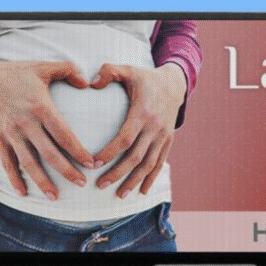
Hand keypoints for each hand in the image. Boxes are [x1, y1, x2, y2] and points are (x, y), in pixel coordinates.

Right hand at [0, 55, 94, 199]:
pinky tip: (23, 193)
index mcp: (41, 107)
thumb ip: (68, 70)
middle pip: (49, 153)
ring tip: (55, 197)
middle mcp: (26, 123)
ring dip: (42, 182)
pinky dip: (14, 179)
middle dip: (67, 171)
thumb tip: (87, 83)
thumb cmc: (16, 74)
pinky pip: (7, 163)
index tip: (91, 164)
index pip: (64, 134)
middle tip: (81, 183)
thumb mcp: (43, 67)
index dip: (78, 151)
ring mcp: (11, 133)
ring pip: (29, 163)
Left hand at [90, 62, 187, 197]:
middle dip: (118, 173)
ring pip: (148, 164)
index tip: (94, 163)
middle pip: (135, 156)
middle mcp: (155, 127)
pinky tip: (141, 192)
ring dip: (133, 181)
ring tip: (119, 195)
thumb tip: (91, 82)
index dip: (110, 152)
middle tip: (100, 185)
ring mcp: (163, 136)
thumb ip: (109, 72)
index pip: (125, 138)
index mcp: (142, 112)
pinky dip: (151, 178)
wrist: (175, 84)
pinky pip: (160, 163)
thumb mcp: (128, 70)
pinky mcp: (168, 141)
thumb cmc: (145, 78)